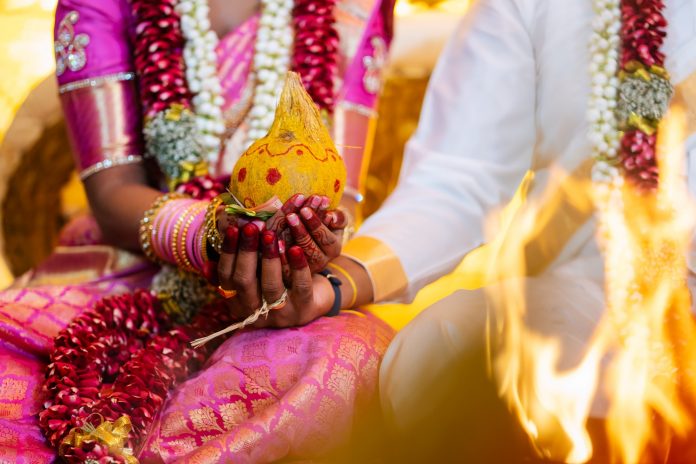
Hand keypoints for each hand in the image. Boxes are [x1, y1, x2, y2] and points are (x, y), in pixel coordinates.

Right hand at [219, 226, 334, 327]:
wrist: (313, 305)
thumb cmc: (278, 285)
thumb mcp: (254, 281)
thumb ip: (232, 272)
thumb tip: (206, 264)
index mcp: (239, 304)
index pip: (227, 278)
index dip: (228, 253)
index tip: (234, 229)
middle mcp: (256, 313)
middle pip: (245, 282)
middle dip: (247, 251)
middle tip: (252, 227)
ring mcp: (281, 314)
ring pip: (271, 285)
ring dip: (269, 257)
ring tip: (270, 234)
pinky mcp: (304, 309)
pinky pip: (301, 286)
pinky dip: (298, 266)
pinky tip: (296, 248)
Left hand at [284, 195, 347, 271]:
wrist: (311, 246)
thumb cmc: (322, 226)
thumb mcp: (335, 222)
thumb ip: (339, 217)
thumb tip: (332, 216)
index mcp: (333, 249)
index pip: (326, 237)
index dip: (316, 223)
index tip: (304, 209)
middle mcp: (320, 262)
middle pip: (311, 248)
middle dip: (301, 231)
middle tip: (291, 216)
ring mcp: (304, 270)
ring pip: (296, 257)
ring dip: (288, 241)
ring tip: (278, 229)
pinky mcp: (289, 274)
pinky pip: (283, 267)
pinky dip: (279, 254)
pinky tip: (273, 241)